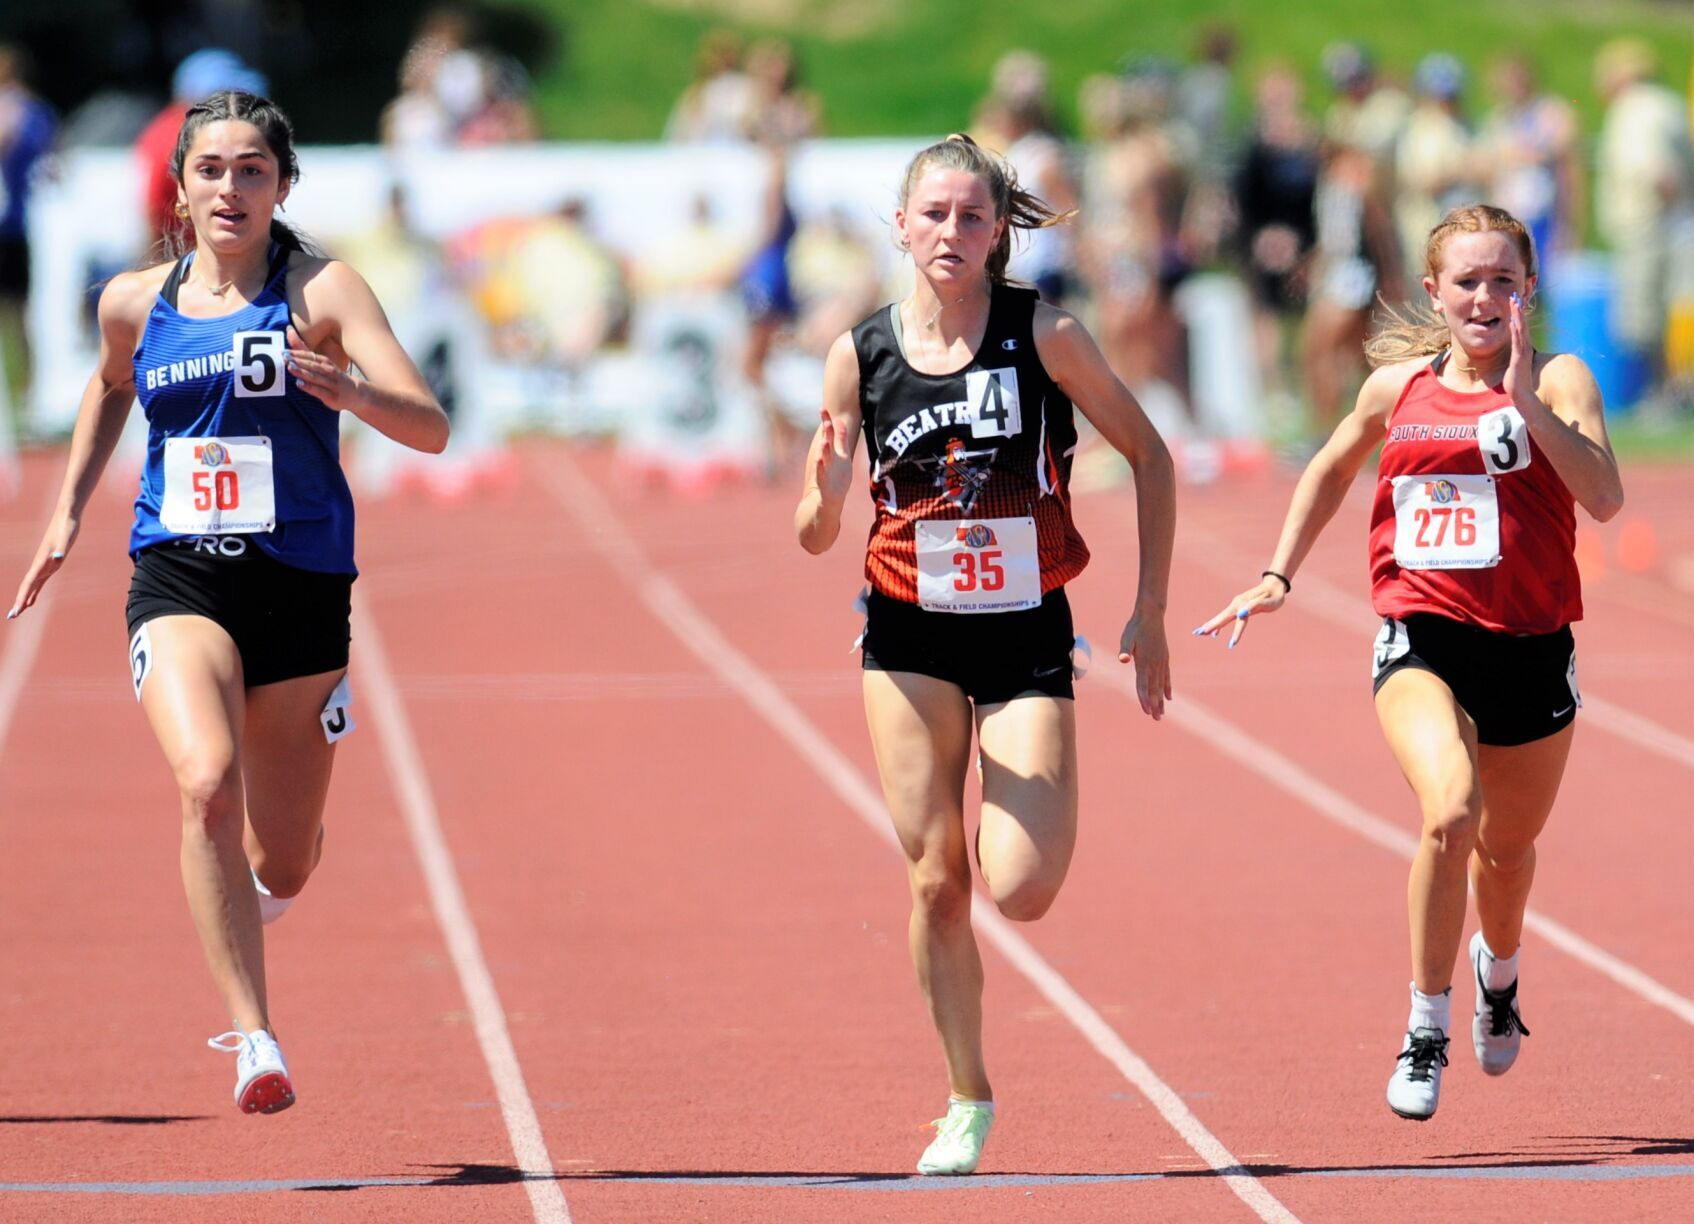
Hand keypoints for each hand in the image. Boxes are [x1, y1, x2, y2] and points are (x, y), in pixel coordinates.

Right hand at [9, 513, 78, 619]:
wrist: (67, 516)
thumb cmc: (67, 527)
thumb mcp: (66, 539)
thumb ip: (61, 549)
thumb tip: (58, 557)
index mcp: (42, 561)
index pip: (29, 584)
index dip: (22, 597)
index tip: (16, 611)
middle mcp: (40, 565)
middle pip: (27, 587)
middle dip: (19, 602)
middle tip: (11, 617)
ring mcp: (44, 565)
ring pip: (32, 586)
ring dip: (25, 598)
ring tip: (19, 611)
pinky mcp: (50, 564)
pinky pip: (40, 582)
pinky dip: (35, 592)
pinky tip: (33, 600)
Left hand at [286, 326, 364, 412]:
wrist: (358, 393)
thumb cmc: (334, 377)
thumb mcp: (322, 363)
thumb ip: (304, 350)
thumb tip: (289, 331)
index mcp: (326, 362)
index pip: (310, 355)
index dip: (297, 353)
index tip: (284, 351)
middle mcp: (330, 371)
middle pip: (312, 365)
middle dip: (298, 361)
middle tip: (285, 357)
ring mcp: (332, 384)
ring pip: (315, 377)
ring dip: (303, 372)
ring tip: (291, 368)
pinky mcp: (332, 396)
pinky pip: (319, 391)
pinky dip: (310, 387)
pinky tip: (299, 384)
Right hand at [812, 409, 853, 499]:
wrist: (826, 501)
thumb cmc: (836, 477)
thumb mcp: (842, 456)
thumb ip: (840, 439)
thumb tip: (840, 420)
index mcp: (834, 452)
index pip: (829, 433)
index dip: (827, 421)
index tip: (823, 408)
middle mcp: (828, 459)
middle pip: (827, 442)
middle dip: (826, 432)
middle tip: (825, 420)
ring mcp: (825, 470)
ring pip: (824, 458)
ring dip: (824, 449)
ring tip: (825, 441)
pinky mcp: (823, 483)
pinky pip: (821, 473)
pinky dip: (820, 467)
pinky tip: (819, 460)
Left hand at [1118, 608, 1170, 719]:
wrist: (1151, 615)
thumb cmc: (1135, 627)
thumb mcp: (1127, 637)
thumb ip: (1125, 649)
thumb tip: (1123, 659)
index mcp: (1144, 661)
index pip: (1143, 684)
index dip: (1144, 698)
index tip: (1146, 711)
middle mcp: (1155, 664)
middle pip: (1154, 688)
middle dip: (1154, 704)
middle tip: (1156, 719)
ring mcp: (1161, 661)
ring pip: (1161, 685)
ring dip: (1161, 699)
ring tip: (1162, 713)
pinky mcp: (1164, 658)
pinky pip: (1167, 677)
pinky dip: (1167, 687)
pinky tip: (1168, 697)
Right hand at [1193, 575, 1287, 648]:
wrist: (1274, 585)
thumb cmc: (1274, 596)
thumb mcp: (1268, 602)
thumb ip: (1255, 606)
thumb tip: (1242, 613)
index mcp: (1244, 604)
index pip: (1237, 621)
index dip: (1235, 633)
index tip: (1231, 644)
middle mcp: (1237, 604)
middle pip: (1222, 617)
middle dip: (1211, 626)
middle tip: (1198, 633)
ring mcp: (1236, 605)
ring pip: (1221, 617)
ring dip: (1211, 625)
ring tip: (1199, 633)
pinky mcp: (1238, 607)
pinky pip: (1226, 617)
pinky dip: (1219, 625)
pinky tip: (1215, 634)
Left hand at [1503, 292, 1532, 406]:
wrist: (1520, 393)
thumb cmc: (1517, 380)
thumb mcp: (1515, 364)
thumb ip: (1516, 356)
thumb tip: (1515, 351)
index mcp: (1522, 347)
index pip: (1520, 327)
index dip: (1517, 314)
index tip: (1514, 301)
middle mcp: (1524, 347)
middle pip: (1521, 324)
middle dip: (1517, 310)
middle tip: (1514, 295)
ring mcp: (1522, 352)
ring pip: (1520, 330)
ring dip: (1517, 316)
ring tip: (1514, 303)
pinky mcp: (1519, 359)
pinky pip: (1517, 342)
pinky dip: (1516, 332)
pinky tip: (1513, 322)